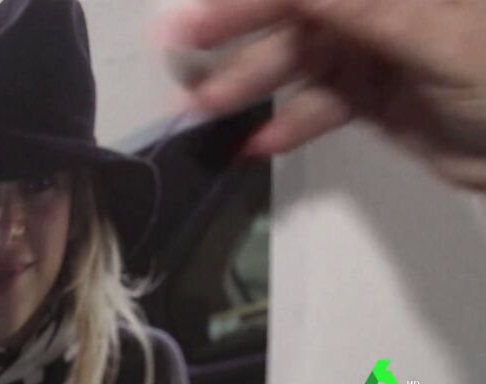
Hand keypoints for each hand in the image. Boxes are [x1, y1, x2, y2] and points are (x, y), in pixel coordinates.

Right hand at [158, 0, 485, 190]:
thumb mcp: (426, 32)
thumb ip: (351, 5)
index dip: (245, 0)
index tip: (192, 19)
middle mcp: (369, 9)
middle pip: (289, 17)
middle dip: (236, 39)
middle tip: (181, 64)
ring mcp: (366, 51)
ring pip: (293, 65)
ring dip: (249, 88)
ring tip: (203, 112)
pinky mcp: (366, 96)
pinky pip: (315, 107)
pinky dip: (286, 127)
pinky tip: (253, 145)